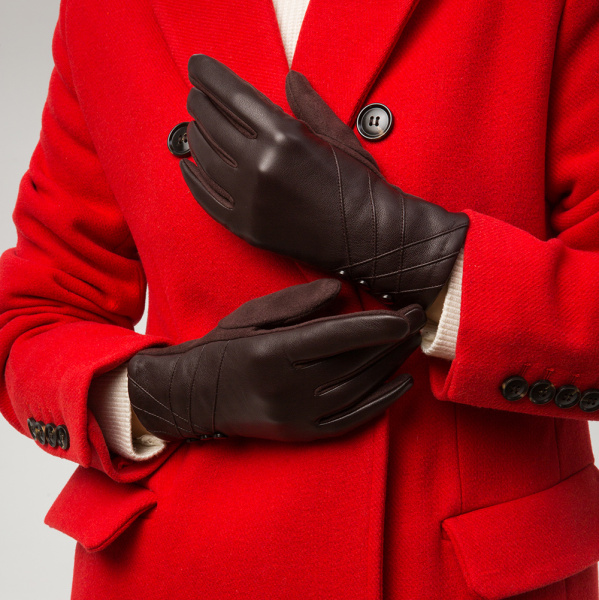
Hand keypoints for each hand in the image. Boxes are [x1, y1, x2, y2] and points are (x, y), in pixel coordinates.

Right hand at [127, 280, 424, 441]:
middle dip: (391, 339)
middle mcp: (287, 387)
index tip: (406, 314)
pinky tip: (402, 384)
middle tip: (417, 318)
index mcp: (273, 352)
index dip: (376, 325)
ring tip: (410, 342)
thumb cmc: (224, 347)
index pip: (337, 337)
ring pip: (357, 388)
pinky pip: (351, 420)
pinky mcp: (301, 433)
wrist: (194, 396)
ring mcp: (296, 415)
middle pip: (353, 362)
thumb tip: (340, 291)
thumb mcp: (252, 314)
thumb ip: (297, 302)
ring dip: (390, 365)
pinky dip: (381, 403)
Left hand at [180, 54, 468, 309]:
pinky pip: (207, 199)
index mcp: (284, 137)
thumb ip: (308, 106)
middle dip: (200, 104)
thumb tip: (290, 79)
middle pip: (212, 124)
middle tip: (196, 97)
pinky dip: (194, 180)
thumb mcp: (339, 136)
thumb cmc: (360, 187)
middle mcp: (261, 166)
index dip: (209, 76)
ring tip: (195, 127)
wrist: (370, 239)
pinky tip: (189, 167)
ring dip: (195, 137)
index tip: (197, 67)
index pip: (232, 95)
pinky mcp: (247, 228)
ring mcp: (250, 200)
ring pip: (205, 159)